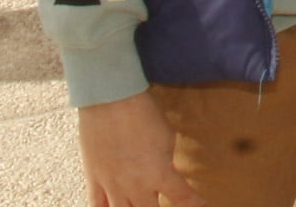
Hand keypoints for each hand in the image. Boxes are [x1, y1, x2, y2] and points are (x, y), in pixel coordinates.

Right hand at [75, 92, 203, 206]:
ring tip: (140, 206)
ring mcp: (113, 186)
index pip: (183, 198)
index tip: (201, 204)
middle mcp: (137, 186)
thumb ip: (166, 160)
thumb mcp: (167, 136)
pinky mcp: (94, 180)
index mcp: (160, 174)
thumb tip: (164, 170)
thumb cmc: (143, 112)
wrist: (111, 99)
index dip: (194, 203)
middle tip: (163, 205)